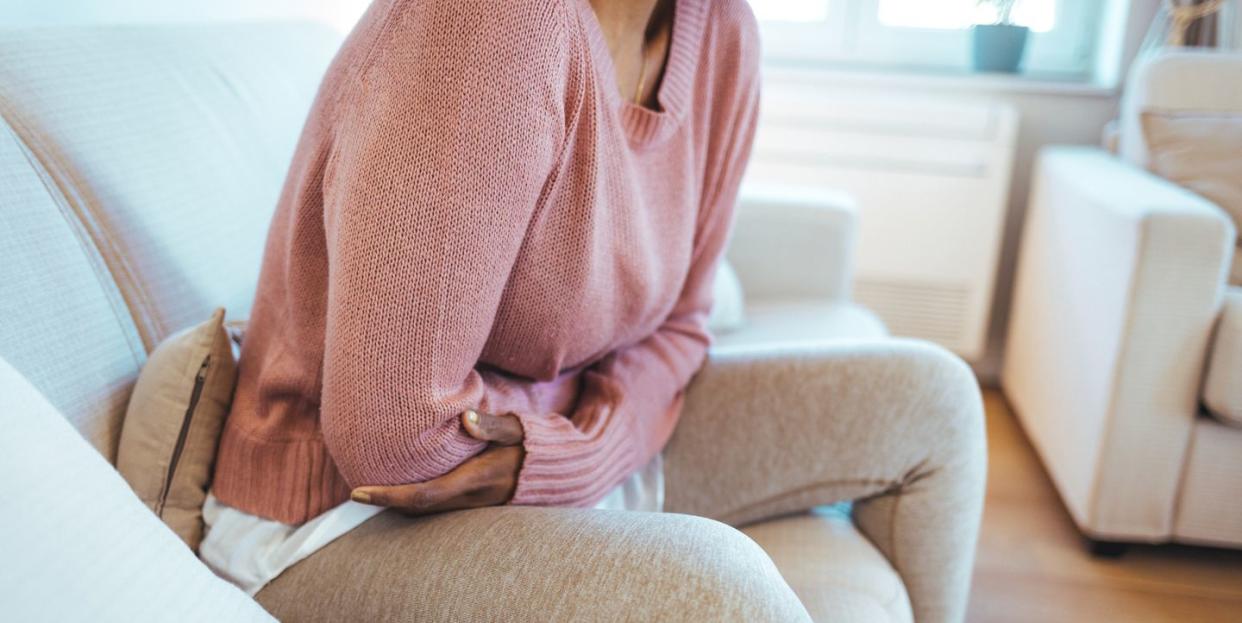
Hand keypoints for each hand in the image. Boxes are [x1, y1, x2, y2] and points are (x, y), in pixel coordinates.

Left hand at [349, 410, 524, 514]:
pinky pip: (438, 505)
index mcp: (475, 480)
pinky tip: (405, 484)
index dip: (388, 497)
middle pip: (417, 508)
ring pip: (427, 509)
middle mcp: (470, 499)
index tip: (358, 493)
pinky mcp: (474, 503)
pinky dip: (416, 499)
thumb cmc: (536, 447)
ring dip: (399, 502)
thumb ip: (493, 425)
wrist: (560, 473)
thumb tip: (465, 416)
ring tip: (372, 487)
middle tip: (356, 491)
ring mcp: (472, 505)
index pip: (423, 496)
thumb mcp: (518, 430)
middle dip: (386, 502)